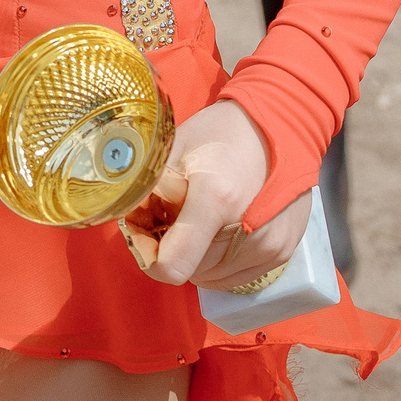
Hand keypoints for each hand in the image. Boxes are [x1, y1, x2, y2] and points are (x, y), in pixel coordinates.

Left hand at [120, 99, 311, 291]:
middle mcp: (247, 229)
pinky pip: (234, 278)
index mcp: (216, 198)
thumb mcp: (175, 146)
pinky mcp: (282, 252)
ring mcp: (269, 245)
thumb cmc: (223, 131)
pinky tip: (219, 230)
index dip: (150, 254)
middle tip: (170, 216)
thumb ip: (146, 183)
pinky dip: (219, 262)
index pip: (173, 266)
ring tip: (197, 220)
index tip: (145, 231)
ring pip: (211, 277)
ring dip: (196, 257)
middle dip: (172, 248)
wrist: (281, 123)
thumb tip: (118, 210)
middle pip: (190, 269)